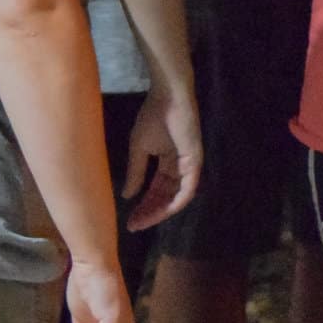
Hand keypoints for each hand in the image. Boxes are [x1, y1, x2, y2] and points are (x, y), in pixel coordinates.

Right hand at [122, 82, 201, 230]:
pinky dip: (176, 202)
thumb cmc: (154, 117)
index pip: (156, 190)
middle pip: (165, 197)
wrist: (168, 97)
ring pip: (175, 197)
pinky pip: (187, 189)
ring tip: (142, 221)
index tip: (129, 219)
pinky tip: (161, 211)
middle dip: (149, 212)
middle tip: (133, 225)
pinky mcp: (195, 162)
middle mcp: (179, 167)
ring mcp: (188, 166)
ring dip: (159, 211)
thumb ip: (136, 172)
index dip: (143, 205)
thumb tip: (127, 196)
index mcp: (167, 162)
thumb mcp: (139, 149)